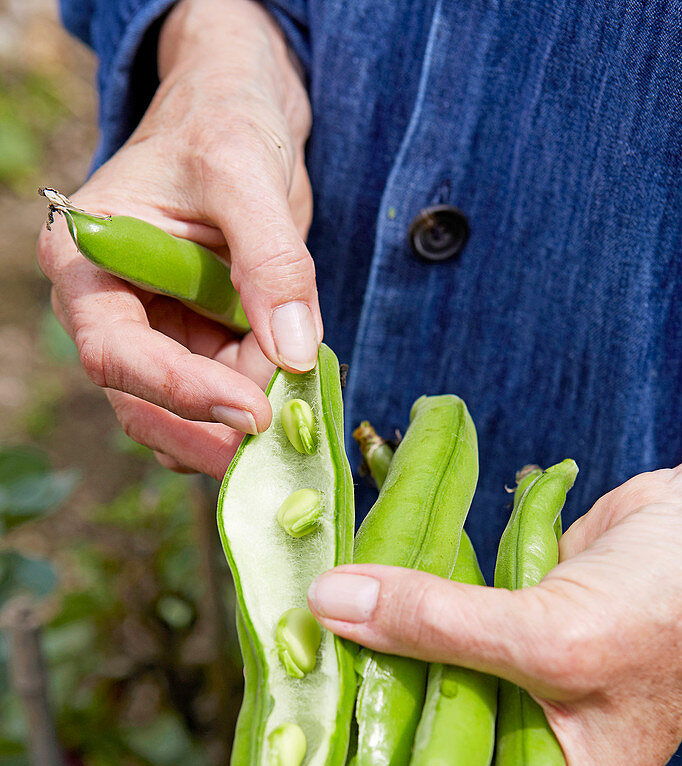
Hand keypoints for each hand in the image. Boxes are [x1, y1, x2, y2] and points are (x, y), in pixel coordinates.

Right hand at [37, 0, 318, 477]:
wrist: (241, 110)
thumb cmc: (222, 120)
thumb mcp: (244, 171)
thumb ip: (270, 261)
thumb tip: (292, 353)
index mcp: (88, 264)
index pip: (117, 355)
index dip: (182, 394)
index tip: (252, 413)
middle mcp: (111, 311)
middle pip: (145, 404)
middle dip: (210, 431)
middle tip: (279, 443)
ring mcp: (158, 334)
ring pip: (189, 414)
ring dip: (242, 422)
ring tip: (298, 398)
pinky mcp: (201, 345)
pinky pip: (227, 396)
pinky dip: (263, 404)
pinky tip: (298, 388)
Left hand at [310, 437, 681, 765]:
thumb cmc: (668, 607)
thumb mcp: (552, 635)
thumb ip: (437, 625)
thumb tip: (331, 606)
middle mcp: (526, 764)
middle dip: (361, 752)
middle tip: (302, 717)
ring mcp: (507, 701)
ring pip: (416, 706)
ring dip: (368, 681)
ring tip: (309, 660)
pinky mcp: (493, 643)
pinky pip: (427, 646)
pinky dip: (391, 627)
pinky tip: (345, 609)